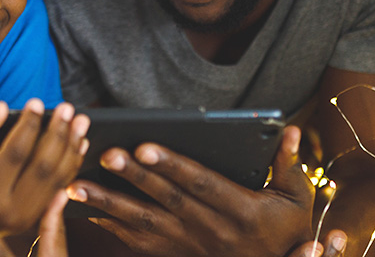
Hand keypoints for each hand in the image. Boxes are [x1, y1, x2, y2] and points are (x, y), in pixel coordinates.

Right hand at [0, 99, 89, 234]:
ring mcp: (26, 219)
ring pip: (57, 179)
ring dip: (71, 147)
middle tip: (68, 108)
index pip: (14, 154)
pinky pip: (59, 187)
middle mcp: (9, 211)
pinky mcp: (35, 218)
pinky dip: (71, 164)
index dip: (28, 126)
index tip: (36, 102)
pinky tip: (79, 143)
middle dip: (58, 134)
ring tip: (81, 121)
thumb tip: (1, 107)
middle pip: (42, 167)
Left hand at [66, 126, 331, 256]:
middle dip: (133, 177)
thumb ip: (289, 164)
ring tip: (77, 186)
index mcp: (240, 210)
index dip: (171, 164)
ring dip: (108, 204)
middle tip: (105, 154)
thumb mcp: (297, 200)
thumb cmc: (287, 232)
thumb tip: (291, 130)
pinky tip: (84, 211)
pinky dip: (110, 227)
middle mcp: (211, 228)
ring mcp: (190, 244)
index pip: (200, 182)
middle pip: (165, 199)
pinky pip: (139, 241)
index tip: (144, 145)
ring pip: (143, 222)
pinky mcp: (175, 254)